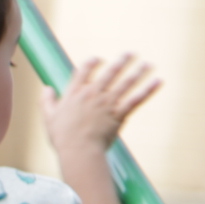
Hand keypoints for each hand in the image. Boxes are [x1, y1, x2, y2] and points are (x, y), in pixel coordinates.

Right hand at [42, 54, 161, 159]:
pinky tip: (158, 81)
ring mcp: (107, 103)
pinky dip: (148, 90)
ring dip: (138, 72)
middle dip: (121, 61)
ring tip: (148, 64)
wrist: (79, 150)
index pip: (84, 71)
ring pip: (126, 83)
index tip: (98, 59)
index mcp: (75, 93)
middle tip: (131, 53)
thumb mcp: (49, 117)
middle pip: (109, 72)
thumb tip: (46, 88)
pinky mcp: (119, 114)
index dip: (92, 63)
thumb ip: (46, 101)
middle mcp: (93, 94)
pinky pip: (136, 99)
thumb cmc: (63, 137)